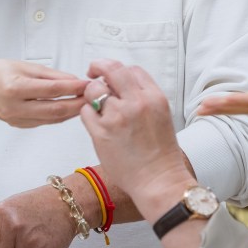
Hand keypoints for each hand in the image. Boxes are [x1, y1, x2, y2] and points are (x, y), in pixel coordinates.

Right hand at [0, 61, 87, 128]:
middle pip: (55, 109)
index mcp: (15, 88)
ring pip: (52, 119)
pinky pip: (46, 122)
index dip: (73, 88)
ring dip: (72, 112)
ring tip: (86, 103)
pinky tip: (70, 109)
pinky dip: (60, 116)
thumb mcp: (25, 66)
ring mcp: (17, 119)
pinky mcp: (20, 125)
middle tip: (93, 97)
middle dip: (77, 104)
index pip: (51, 90)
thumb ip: (51, 75)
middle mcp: (15, 107)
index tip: (87, 84)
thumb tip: (75, 81)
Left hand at [80, 61, 195, 211]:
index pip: (132, 69)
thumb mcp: (162, 116)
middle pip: (111, 70)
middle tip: (92, 72)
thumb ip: (143, 99)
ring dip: (92, 95)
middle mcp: (136, 103)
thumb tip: (123, 88)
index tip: (110, 75)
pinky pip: (85, 112)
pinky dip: (88, 114)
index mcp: (154, 98)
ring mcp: (117, 117)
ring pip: (94, 90)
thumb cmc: (161, 154)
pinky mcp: (101, 133)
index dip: (118, 70)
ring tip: (96, 106)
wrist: (158, 180)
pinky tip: (95, 122)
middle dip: (98, 67)